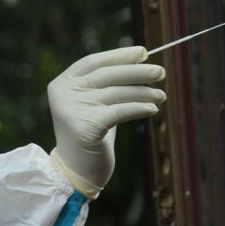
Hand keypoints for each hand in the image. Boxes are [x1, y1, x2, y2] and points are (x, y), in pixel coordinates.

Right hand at [47, 46, 165, 197]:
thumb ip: (107, 85)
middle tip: (161, 72)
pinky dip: (140, 108)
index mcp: (62, 83)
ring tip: (162, 96)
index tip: (143, 52)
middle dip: (137, 72)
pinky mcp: (86, 127)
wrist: (76, 172)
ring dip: (145, 93)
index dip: (120, 55)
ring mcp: (72, 109)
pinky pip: (120, 111)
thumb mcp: (93, 104)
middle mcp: (64, 93)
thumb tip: (140, 63)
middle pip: (107, 74)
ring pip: (117, 93)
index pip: (94, 61)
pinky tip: (153, 109)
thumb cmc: (91, 135)